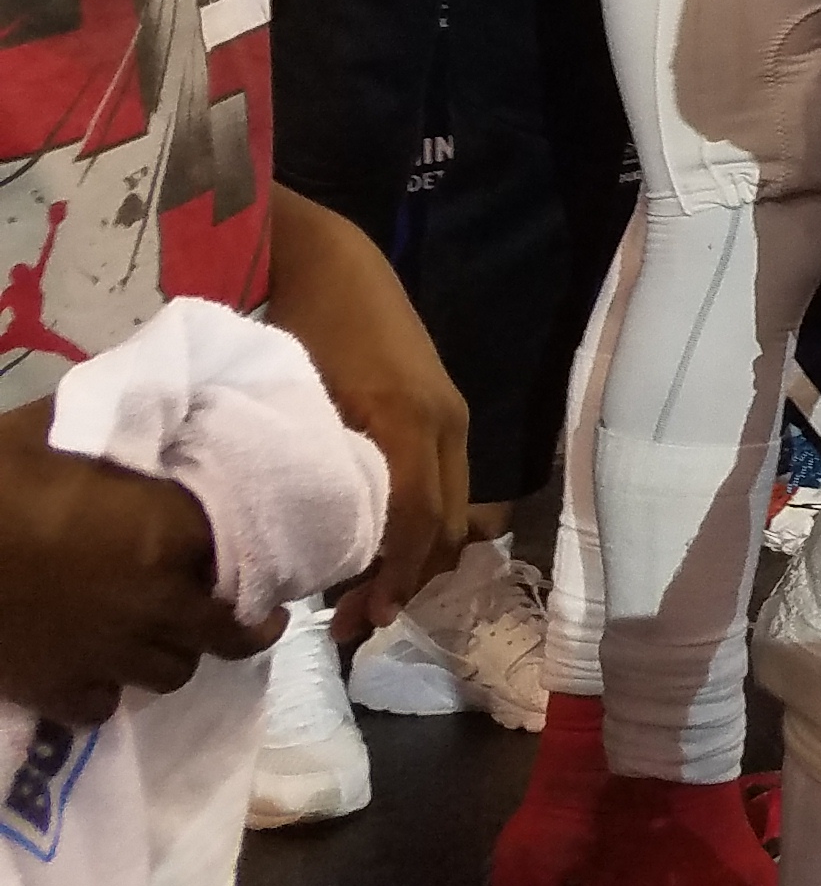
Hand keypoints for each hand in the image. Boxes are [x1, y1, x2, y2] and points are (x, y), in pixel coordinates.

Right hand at [0, 402, 264, 724]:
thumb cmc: (3, 480)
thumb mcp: (64, 430)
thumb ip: (125, 423)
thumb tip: (159, 397)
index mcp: (169, 532)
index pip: (239, 552)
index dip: (245, 554)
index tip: (250, 554)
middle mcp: (155, 602)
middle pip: (220, 633)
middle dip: (233, 624)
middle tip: (240, 614)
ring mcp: (107, 654)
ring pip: (171, 673)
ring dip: (172, 653)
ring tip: (166, 636)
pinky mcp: (55, 690)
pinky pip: (103, 706)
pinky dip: (107, 691)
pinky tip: (100, 669)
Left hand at [262, 191, 465, 634]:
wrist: (333, 261)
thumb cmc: (305, 329)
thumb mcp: (303, 403)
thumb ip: (317, 471)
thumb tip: (304, 548)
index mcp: (413, 420)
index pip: (418, 519)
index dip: (394, 576)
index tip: (359, 621)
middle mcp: (448, 422)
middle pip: (445, 523)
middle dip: (408, 579)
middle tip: (354, 625)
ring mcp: (452, 415)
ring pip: (450, 507)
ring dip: (415, 556)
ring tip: (363, 596)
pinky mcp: (443, 411)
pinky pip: (443, 484)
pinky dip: (419, 524)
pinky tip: (379, 546)